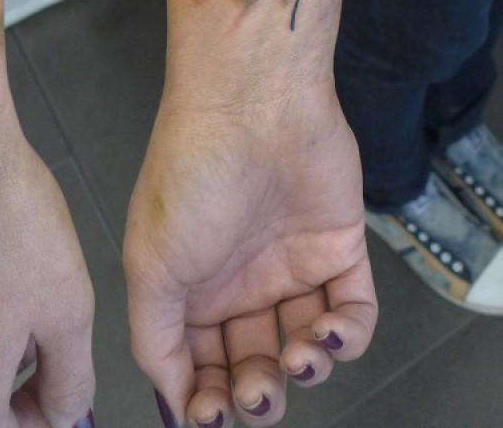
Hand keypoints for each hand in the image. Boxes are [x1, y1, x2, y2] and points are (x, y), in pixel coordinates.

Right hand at [124, 79, 375, 426]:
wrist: (251, 105)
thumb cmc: (191, 170)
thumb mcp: (149, 265)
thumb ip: (155, 340)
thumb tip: (173, 400)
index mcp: (189, 285)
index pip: (198, 364)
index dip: (206, 398)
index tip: (211, 415)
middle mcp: (239, 279)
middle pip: (254, 363)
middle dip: (256, 392)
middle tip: (256, 392)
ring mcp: (289, 265)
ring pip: (305, 347)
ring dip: (304, 370)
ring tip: (296, 358)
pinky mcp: (337, 249)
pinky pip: (354, 315)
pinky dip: (347, 339)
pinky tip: (327, 335)